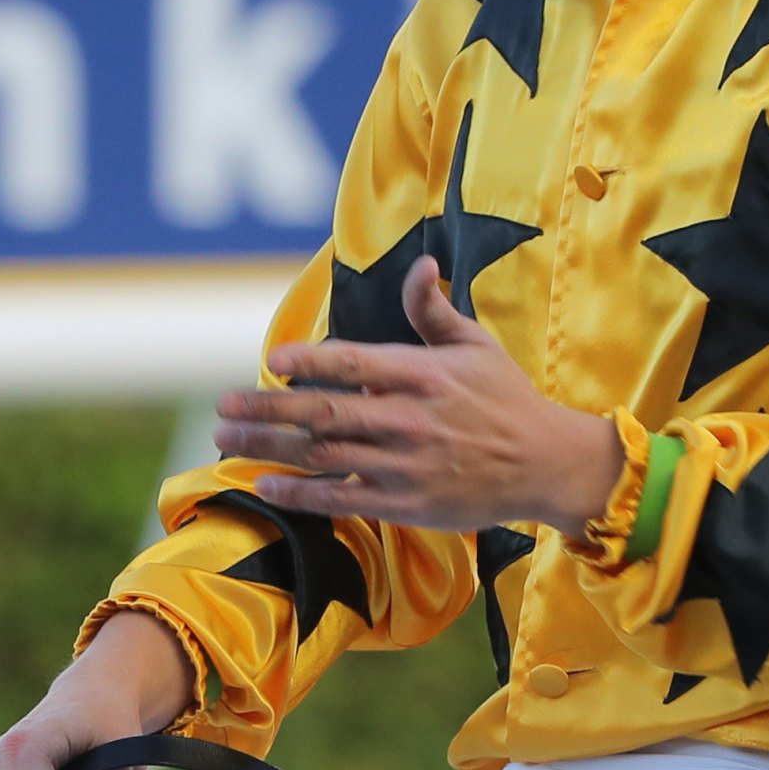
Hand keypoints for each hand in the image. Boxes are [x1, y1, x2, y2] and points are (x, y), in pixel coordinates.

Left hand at [219, 260, 625, 537]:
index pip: (353, 363)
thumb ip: (434, 310)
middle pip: (323, 412)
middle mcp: (407, 418)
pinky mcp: (406, 503)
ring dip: (268, 446)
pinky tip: (264, 484)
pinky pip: (341, 499)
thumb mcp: (476, 346)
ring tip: (225, 437)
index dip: (309, 360)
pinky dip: (299, 493)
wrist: (546, 464)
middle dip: (266, 407)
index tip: (272, 359)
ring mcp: (404, 465)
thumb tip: (421, 266)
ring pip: (322, 455)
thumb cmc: (507, 400)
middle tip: (222, 405)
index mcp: (422, 374)